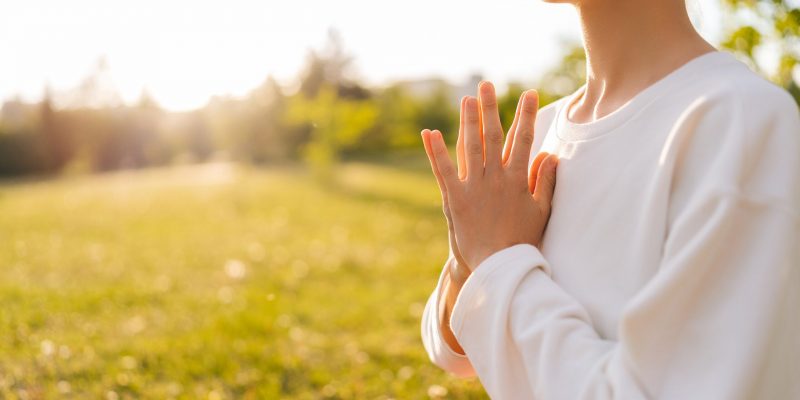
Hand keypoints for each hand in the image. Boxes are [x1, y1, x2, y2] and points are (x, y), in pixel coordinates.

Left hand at [421, 82, 557, 269]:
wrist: (497, 267)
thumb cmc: (521, 241)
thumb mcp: (541, 211)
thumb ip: (546, 182)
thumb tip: (551, 155)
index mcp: (518, 180)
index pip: (524, 140)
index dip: (526, 115)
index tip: (529, 94)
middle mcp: (495, 179)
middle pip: (493, 136)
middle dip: (490, 108)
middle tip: (486, 84)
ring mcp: (474, 188)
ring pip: (470, 147)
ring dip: (467, 121)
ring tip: (466, 99)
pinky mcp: (455, 199)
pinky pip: (443, 171)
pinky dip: (436, 151)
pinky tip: (429, 133)